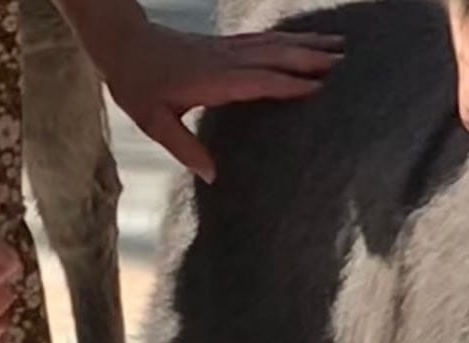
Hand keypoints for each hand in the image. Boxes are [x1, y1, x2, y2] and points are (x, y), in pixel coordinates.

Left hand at [98, 22, 343, 182]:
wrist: (122, 42)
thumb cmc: (136, 83)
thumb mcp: (153, 123)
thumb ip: (184, 148)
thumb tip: (213, 177)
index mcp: (211, 80)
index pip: (257, 80)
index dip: (288, 84)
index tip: (319, 87)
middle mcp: (224, 60)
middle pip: (274, 56)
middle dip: (310, 58)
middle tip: (345, 62)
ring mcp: (226, 48)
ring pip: (273, 43)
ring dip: (306, 44)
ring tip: (339, 44)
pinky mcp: (224, 44)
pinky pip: (263, 39)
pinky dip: (289, 39)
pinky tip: (305, 40)